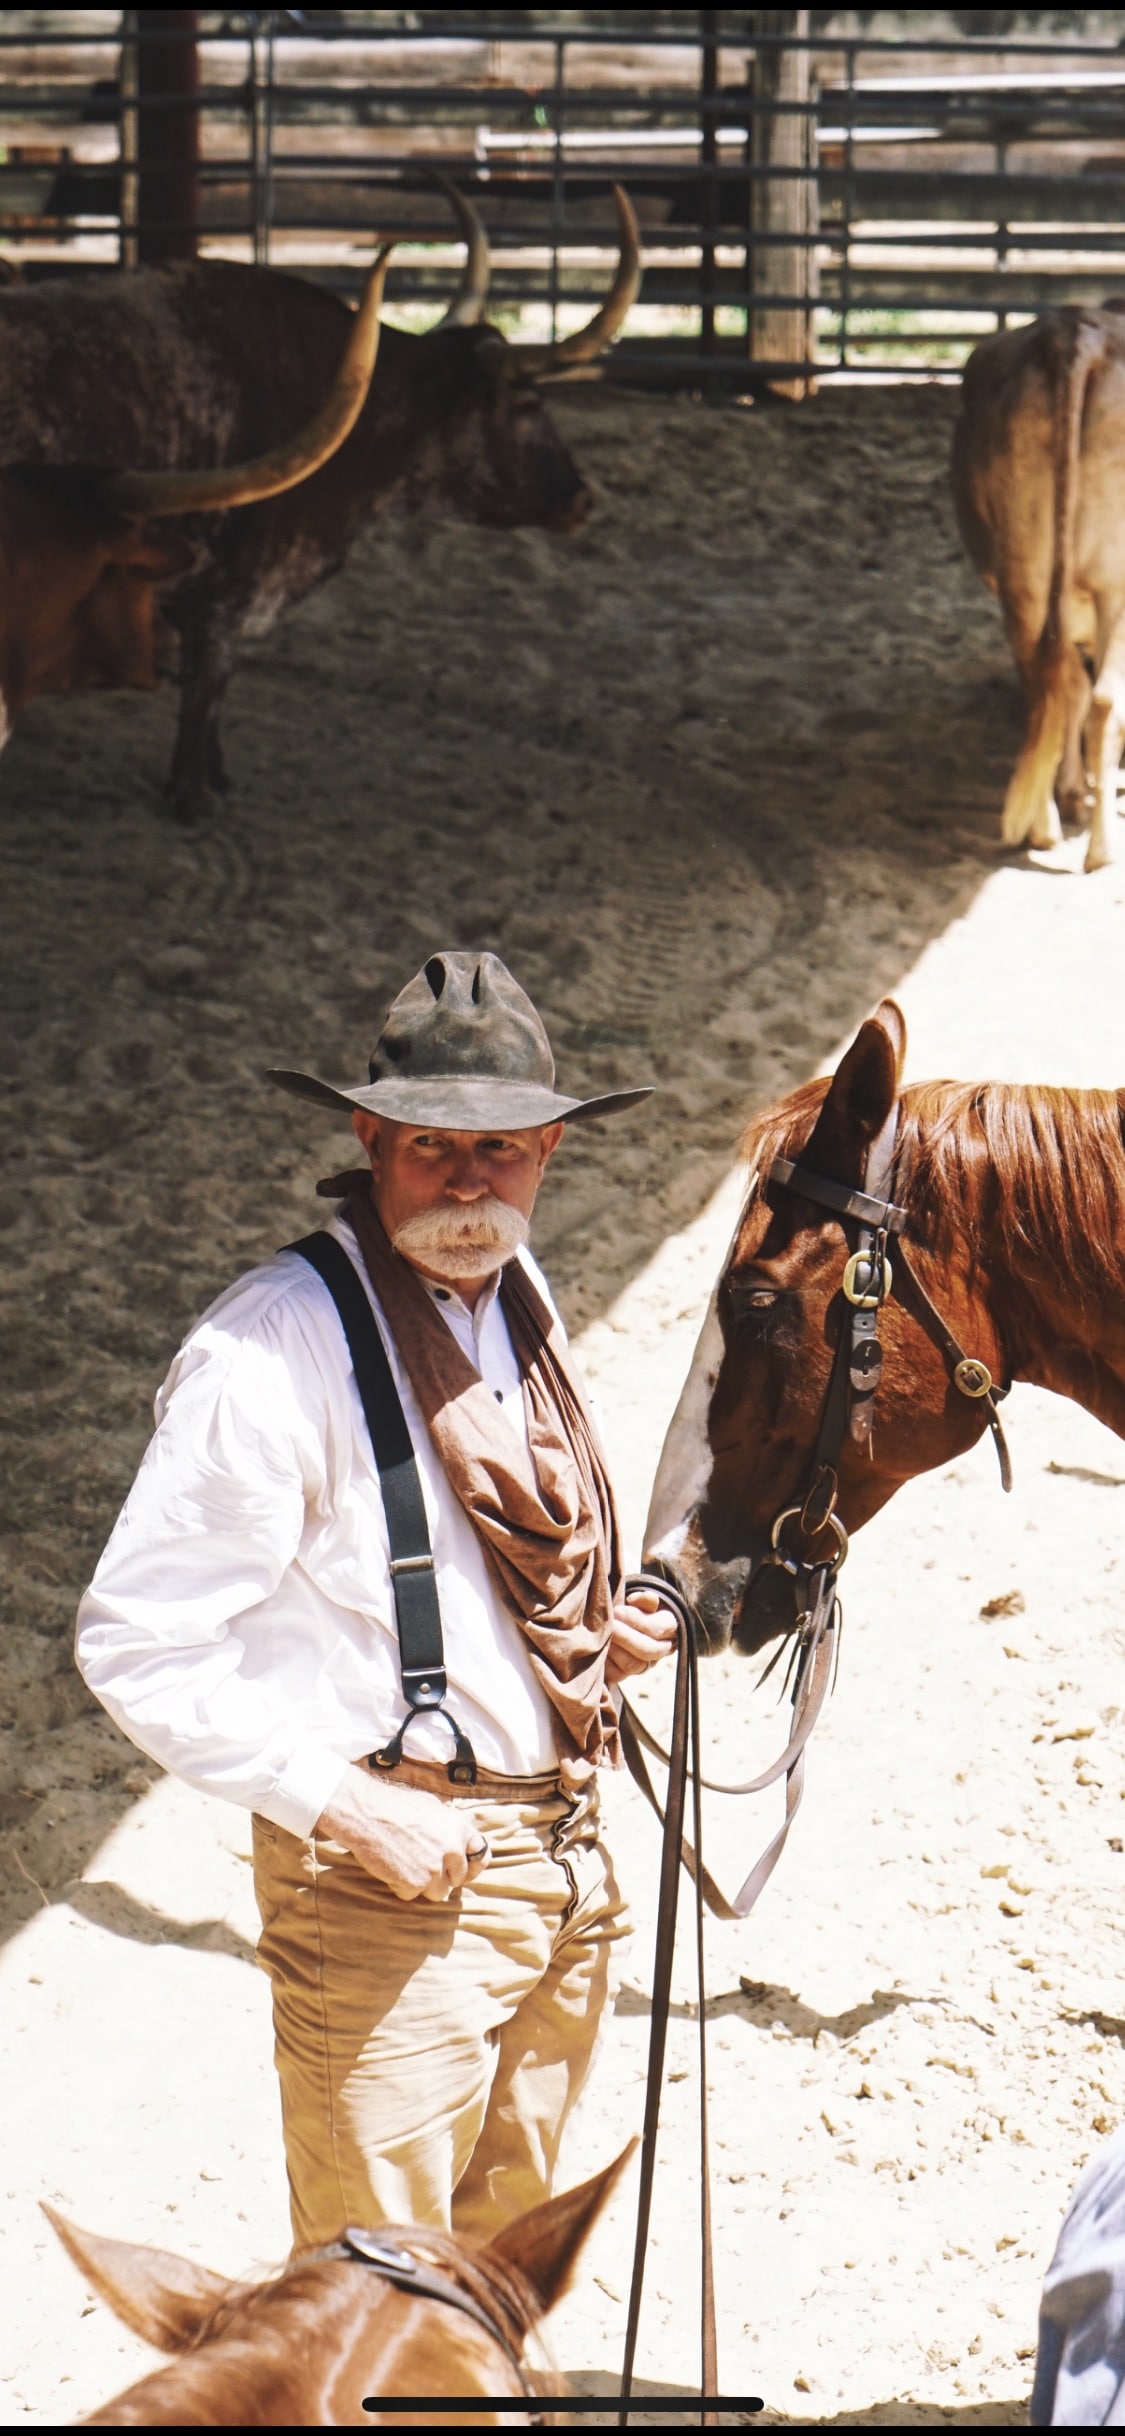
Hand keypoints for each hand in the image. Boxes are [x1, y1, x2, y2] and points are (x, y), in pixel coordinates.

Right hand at [314, 1763, 490, 1902]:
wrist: (367, 1814)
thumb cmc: (395, 1805)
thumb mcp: (432, 1806)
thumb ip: (449, 1828)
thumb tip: (458, 1843)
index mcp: (460, 1828)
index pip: (481, 1855)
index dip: (470, 1864)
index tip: (460, 1868)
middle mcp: (452, 1849)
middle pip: (458, 1878)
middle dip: (443, 1875)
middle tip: (421, 1863)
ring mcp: (434, 1868)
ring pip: (438, 1892)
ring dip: (424, 1884)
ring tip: (406, 1865)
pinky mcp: (415, 1883)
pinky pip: (412, 1895)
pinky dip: (401, 1887)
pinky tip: (391, 1868)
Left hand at [605, 1587, 678, 1685]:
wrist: (619, 1623)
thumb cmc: (630, 1608)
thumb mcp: (639, 1601)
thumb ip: (642, 1599)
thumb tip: (635, 1599)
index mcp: (667, 1628)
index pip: (659, 1628)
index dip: (638, 1620)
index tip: (618, 1611)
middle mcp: (660, 1650)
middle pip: (648, 1650)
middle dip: (626, 1637)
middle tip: (610, 1625)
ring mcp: (644, 1665)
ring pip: (634, 1665)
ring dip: (615, 1650)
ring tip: (602, 1635)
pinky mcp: (625, 1675)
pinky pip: (617, 1674)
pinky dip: (605, 1663)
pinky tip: (596, 1648)